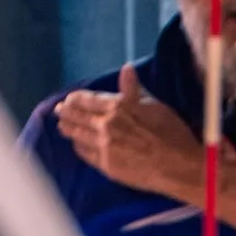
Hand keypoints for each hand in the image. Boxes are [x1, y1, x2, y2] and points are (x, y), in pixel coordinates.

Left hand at [53, 64, 205, 205]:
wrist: (177, 166)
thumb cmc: (171, 133)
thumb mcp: (155, 105)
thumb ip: (134, 89)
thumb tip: (126, 69)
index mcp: (117, 107)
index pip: (87, 99)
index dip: (75, 99)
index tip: (68, 99)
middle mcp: (106, 125)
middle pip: (78, 116)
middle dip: (65, 112)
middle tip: (58, 111)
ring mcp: (104, 146)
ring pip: (78, 135)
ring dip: (68, 129)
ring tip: (62, 126)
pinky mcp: (106, 165)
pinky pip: (86, 154)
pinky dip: (78, 147)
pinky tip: (76, 145)